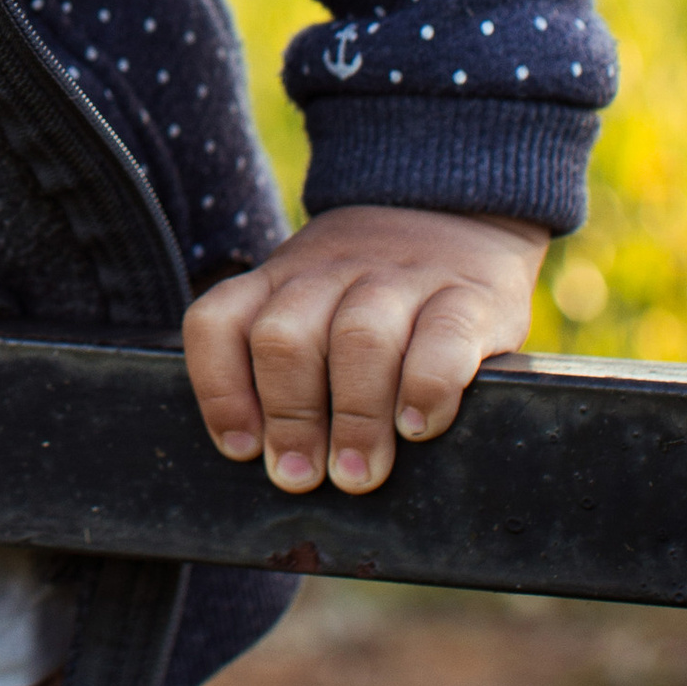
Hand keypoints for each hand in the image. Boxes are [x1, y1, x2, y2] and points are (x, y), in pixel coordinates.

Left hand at [182, 202, 545, 493]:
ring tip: (359, 471)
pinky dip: (427, 390)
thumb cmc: (374, 291)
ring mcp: (400, 278)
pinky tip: (420, 425)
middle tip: (303, 475)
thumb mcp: (314, 301)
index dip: (220, 391)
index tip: (243, 448)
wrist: (458, 210)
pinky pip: (443, 341)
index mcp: (281, 279)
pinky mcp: (468, 296)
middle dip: (289, 417)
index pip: (218, 322)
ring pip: (359, 339)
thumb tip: (282, 460)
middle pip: (285, 338)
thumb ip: (289, 361)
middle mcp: (331, 273)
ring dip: (355, 417)